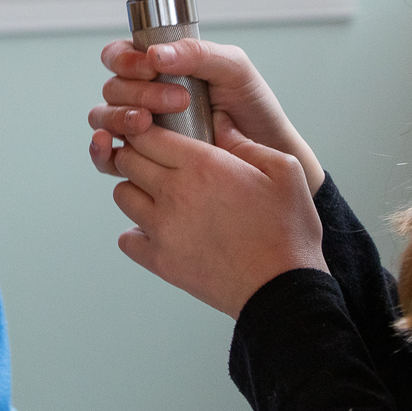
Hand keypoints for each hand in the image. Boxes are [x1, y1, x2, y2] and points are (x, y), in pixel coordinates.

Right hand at [86, 36, 324, 192]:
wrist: (268, 154)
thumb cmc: (252, 108)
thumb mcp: (233, 68)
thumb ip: (198, 52)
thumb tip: (156, 53)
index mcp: (160, 68)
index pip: (121, 56)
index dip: (128, 59)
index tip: (154, 66)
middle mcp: (143, 97)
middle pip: (113, 87)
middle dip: (137, 91)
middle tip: (176, 101)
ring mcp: (140, 130)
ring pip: (104, 117)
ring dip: (118, 117)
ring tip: (145, 124)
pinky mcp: (141, 163)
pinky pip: (106, 157)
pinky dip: (100, 151)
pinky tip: (109, 146)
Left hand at [104, 113, 326, 315]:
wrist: (282, 288)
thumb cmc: (288, 230)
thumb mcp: (284, 171)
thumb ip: (245, 142)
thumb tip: (219, 121)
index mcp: (203, 165)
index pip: (147, 134)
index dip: (146, 129)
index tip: (154, 131)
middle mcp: (175, 193)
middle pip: (128, 161)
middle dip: (137, 154)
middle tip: (157, 161)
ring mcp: (163, 229)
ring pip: (123, 196)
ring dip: (136, 190)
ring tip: (160, 195)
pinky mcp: (161, 262)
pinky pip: (126, 239)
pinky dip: (136, 232)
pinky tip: (158, 229)